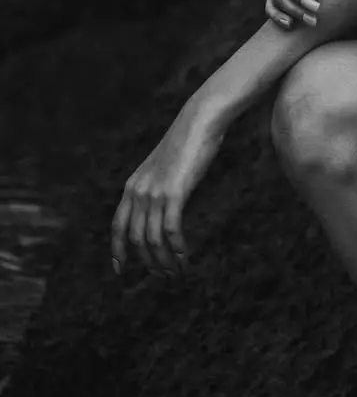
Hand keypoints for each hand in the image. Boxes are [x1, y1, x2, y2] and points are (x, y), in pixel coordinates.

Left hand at [110, 104, 224, 278]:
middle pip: (136, 238)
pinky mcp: (174, 193)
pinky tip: (184, 256)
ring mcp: (155, 192)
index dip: (117, 250)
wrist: (199, 121)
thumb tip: (164, 207)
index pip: (118, 226)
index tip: (120, 269)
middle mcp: (139, 191)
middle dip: (148, 261)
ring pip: (152, 239)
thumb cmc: (188, 141)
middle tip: (162, 275)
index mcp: (132, 185)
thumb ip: (158, 186)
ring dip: (163, 260)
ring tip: (175, 272)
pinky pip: (170, 230)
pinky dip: (177, 248)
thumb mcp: (164, 167)